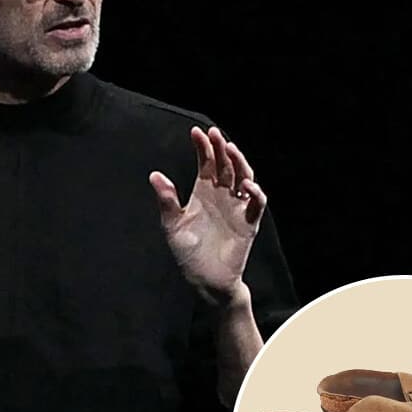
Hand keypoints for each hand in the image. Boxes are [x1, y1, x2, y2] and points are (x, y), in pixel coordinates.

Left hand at [149, 126, 266, 305]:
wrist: (205, 279)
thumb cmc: (188, 251)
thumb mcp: (172, 224)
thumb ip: (167, 200)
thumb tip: (155, 175)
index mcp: (204, 191)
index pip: (207, 162)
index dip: (203, 146)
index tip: (195, 132)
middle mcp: (222, 195)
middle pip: (226, 164)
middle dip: (221, 147)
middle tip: (214, 134)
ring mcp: (237, 207)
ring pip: (244, 176)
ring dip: (239, 162)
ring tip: (230, 149)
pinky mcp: (248, 222)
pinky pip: (256, 203)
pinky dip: (254, 192)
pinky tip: (245, 185)